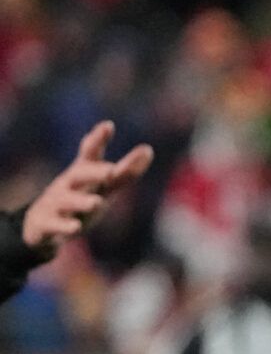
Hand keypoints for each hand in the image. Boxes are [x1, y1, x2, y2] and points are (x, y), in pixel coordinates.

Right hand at [21, 121, 155, 255]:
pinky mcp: (46, 224)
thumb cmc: (78, 200)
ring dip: (81, 201)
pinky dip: (64, 226)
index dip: (97, 140)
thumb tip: (148, 149)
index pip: (90, 154)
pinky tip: (75, 228)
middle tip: (111, 171)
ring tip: (96, 203)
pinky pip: (54, 225)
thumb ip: (125, 172)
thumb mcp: (102, 187)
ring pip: (67, 200)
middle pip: (79, 175)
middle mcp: (67, 185)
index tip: (108, 126)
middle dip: (93, 172)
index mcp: (81, 174)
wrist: (40, 226)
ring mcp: (55, 204)